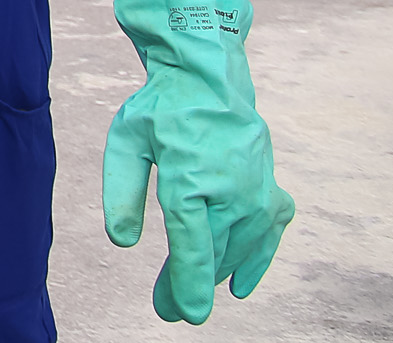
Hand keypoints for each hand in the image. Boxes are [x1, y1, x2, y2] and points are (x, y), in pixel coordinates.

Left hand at [104, 0, 294, 322]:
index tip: (184, 313)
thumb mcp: (125, 142)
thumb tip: (123, 242)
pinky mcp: (271, 191)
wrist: (207, 79)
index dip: (186, 283)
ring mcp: (257, 192)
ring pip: (238, 249)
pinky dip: (256, 261)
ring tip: (188, 296)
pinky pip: (267, 236)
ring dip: (215, 276)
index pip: (190, 243)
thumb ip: (121, 192)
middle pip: (211, 253)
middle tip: (167, 310)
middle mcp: (231, 188)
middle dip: (189, 287)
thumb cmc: (160, 110)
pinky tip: (240, 286)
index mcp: (189, 175)